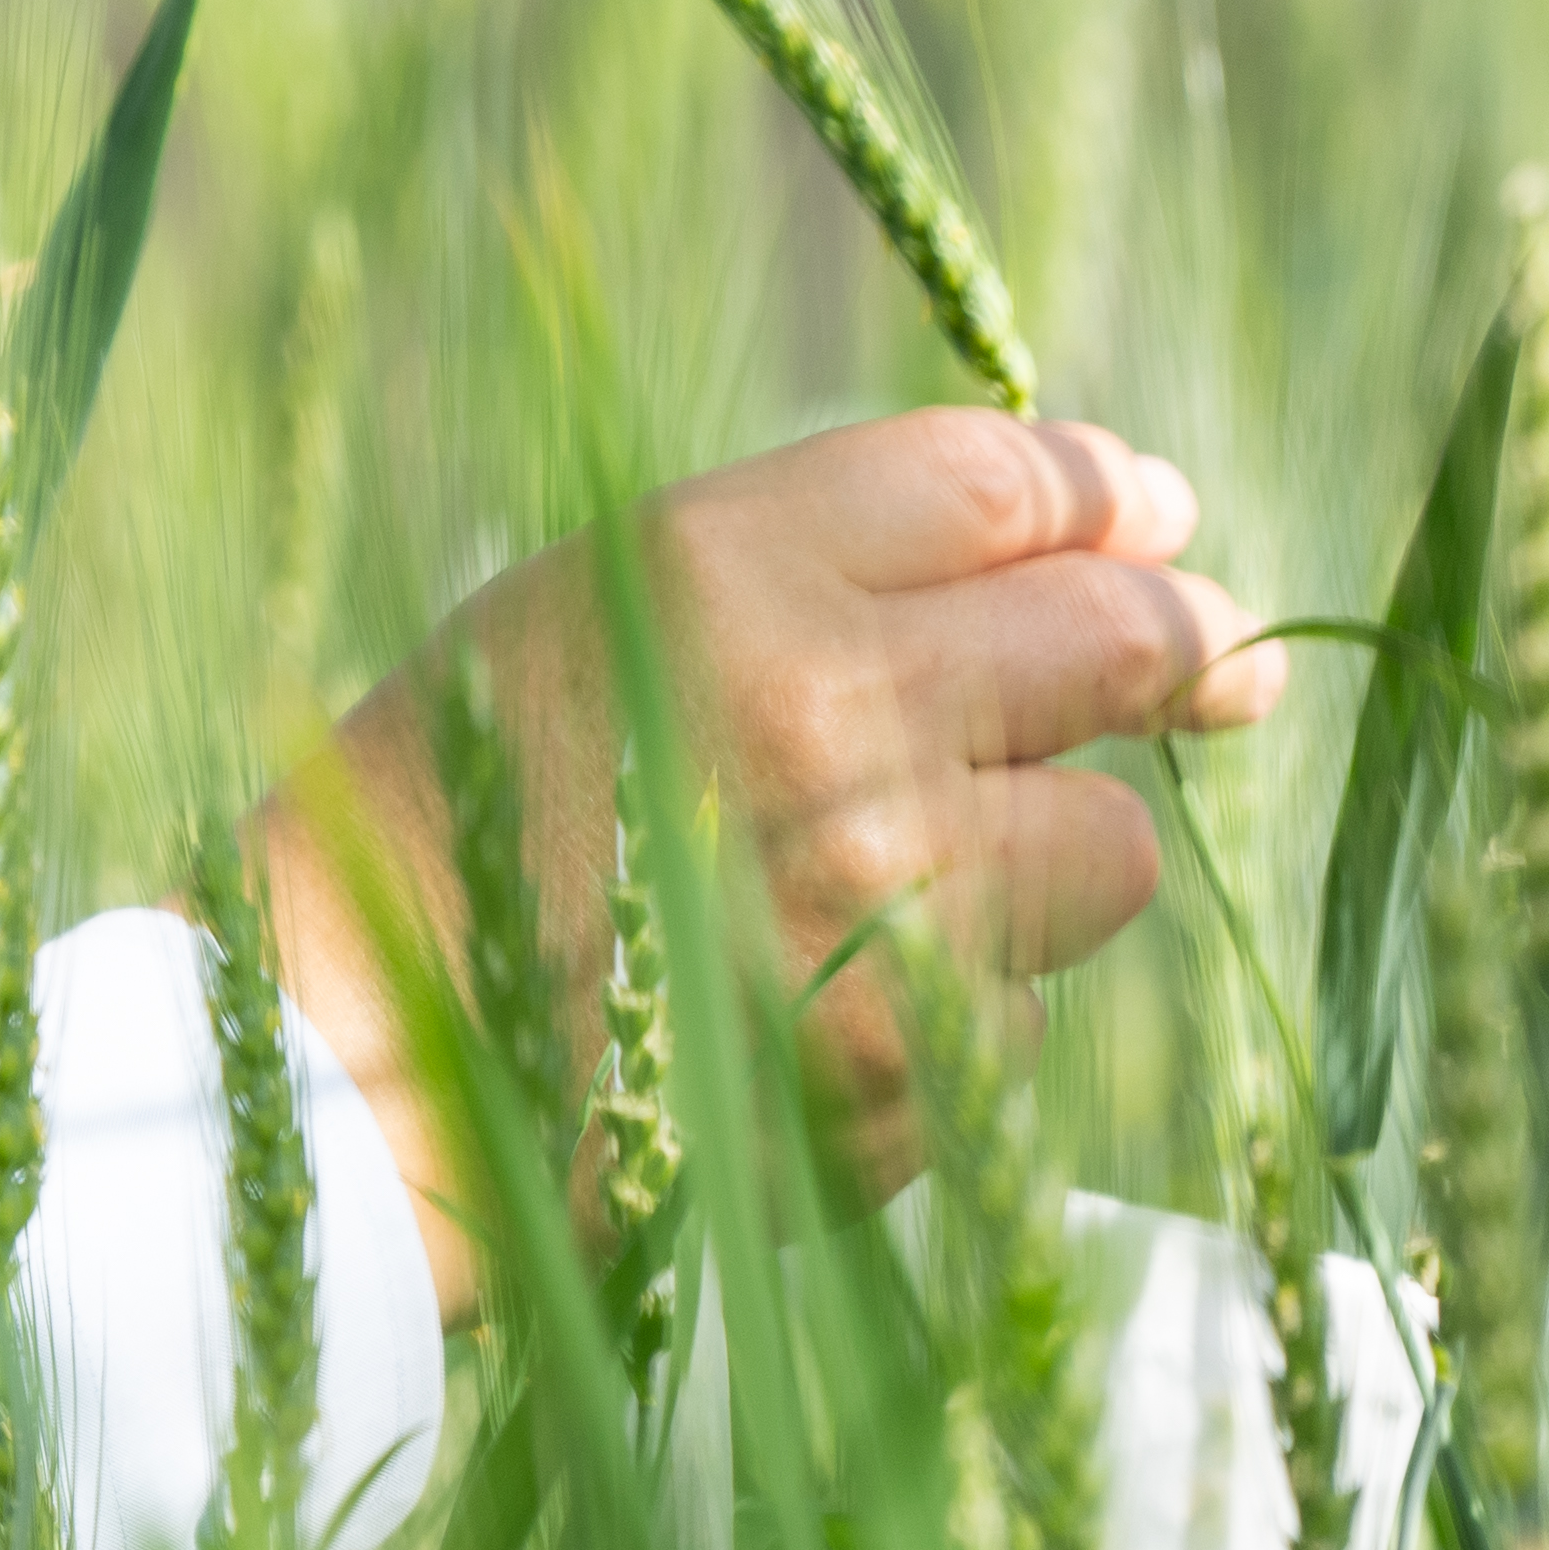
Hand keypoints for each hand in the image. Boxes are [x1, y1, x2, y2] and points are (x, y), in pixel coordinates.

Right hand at [246, 412, 1282, 1309]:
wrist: (345, 1052)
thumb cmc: (466, 802)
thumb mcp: (603, 604)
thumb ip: (829, 561)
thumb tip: (1129, 538)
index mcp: (727, 570)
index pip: (1008, 483)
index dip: (1108, 495)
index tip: (1156, 521)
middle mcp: (824, 716)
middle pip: (1117, 638)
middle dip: (1181, 645)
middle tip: (1203, 664)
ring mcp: (877, 901)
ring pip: (1108, 848)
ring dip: (1048, 852)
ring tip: (904, 879)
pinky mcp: (899, 1066)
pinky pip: (1017, 1014)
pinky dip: (950, 1008)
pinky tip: (819, 1006)